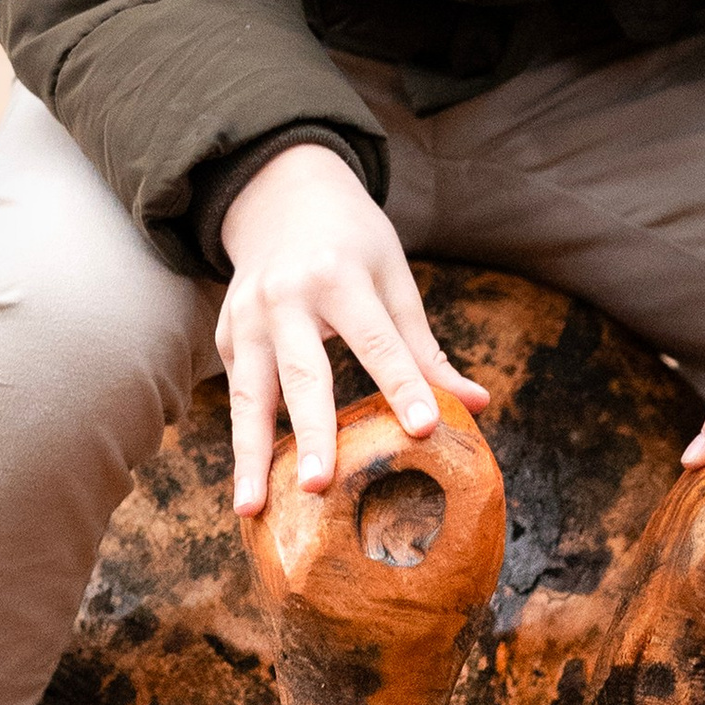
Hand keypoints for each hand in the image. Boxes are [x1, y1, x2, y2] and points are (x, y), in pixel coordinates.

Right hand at [216, 142, 487, 514]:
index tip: (424, 428)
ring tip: (252, 509)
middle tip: (318, 485)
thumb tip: (478, 405)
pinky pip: (237, 396)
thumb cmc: (351, 242)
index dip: (401, 383)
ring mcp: (247, 318)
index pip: (376, 340)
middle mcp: (286, 297)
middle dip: (310, 431)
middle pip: (302, 373)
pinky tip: (252, 490)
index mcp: (339, 275)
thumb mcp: (393, 277)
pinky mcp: (226, 336)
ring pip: (247, 395)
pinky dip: (244, 443)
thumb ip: (424, 348)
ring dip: (249, 456)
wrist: (279, 195)